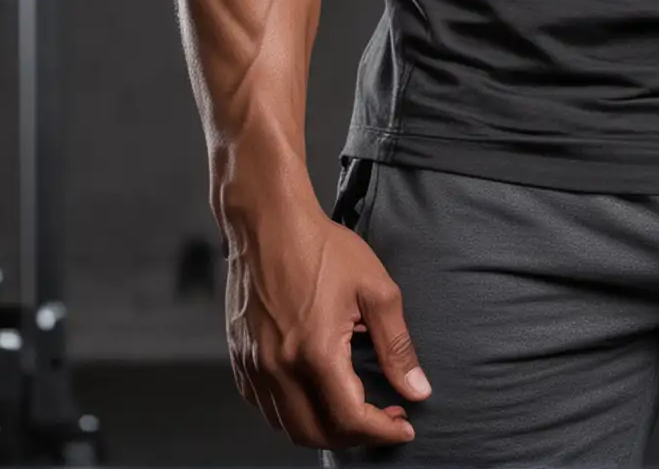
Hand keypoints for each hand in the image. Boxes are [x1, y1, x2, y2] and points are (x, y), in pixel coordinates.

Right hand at [223, 194, 431, 449]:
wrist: (268, 221)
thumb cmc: (322, 247)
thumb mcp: (375, 288)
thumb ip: (397, 345)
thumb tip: (418, 389)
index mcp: (316, 352)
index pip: (351, 419)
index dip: (382, 430)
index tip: (405, 426)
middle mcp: (280, 369)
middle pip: (317, 435)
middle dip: (355, 436)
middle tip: (383, 417)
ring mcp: (255, 367)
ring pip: (288, 427)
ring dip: (324, 428)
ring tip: (354, 405)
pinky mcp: (241, 360)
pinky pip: (266, 407)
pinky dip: (294, 412)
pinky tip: (317, 391)